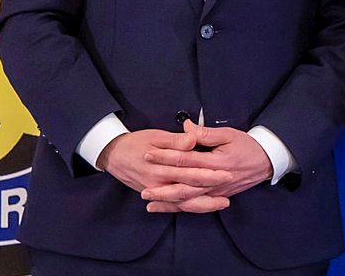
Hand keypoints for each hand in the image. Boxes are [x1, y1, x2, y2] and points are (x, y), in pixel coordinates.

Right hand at [96, 128, 231, 212]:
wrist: (113, 155)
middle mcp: (158, 184)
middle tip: (231, 187)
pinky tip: (204, 207)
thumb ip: (176, 141)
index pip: (190, 172)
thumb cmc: (135, 143)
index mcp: (161, 167)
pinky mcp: (155, 195)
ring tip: (224, 202)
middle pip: (190, 189)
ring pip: (183, 202)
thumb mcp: (155, 136)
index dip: (210, 173)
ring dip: (204, 204)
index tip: (228, 172)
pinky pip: (174, 205)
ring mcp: (156, 192)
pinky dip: (189, 207)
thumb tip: (192, 139)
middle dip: (212, 189)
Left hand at [140, 120, 272, 212]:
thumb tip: (186, 128)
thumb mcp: (229, 134)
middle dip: (162, 184)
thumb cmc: (247, 146)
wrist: (267, 162)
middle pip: (185, 184)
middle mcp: (216, 180)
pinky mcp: (217, 198)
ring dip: (167, 200)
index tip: (148, 154)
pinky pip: (195, 206)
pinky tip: (163, 207)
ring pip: (188, 199)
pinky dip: (178, 207)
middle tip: (142, 185)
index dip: (166, 157)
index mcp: (218, 162)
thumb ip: (206, 133)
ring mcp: (216, 192)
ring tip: (148, 198)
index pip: (187, 160)